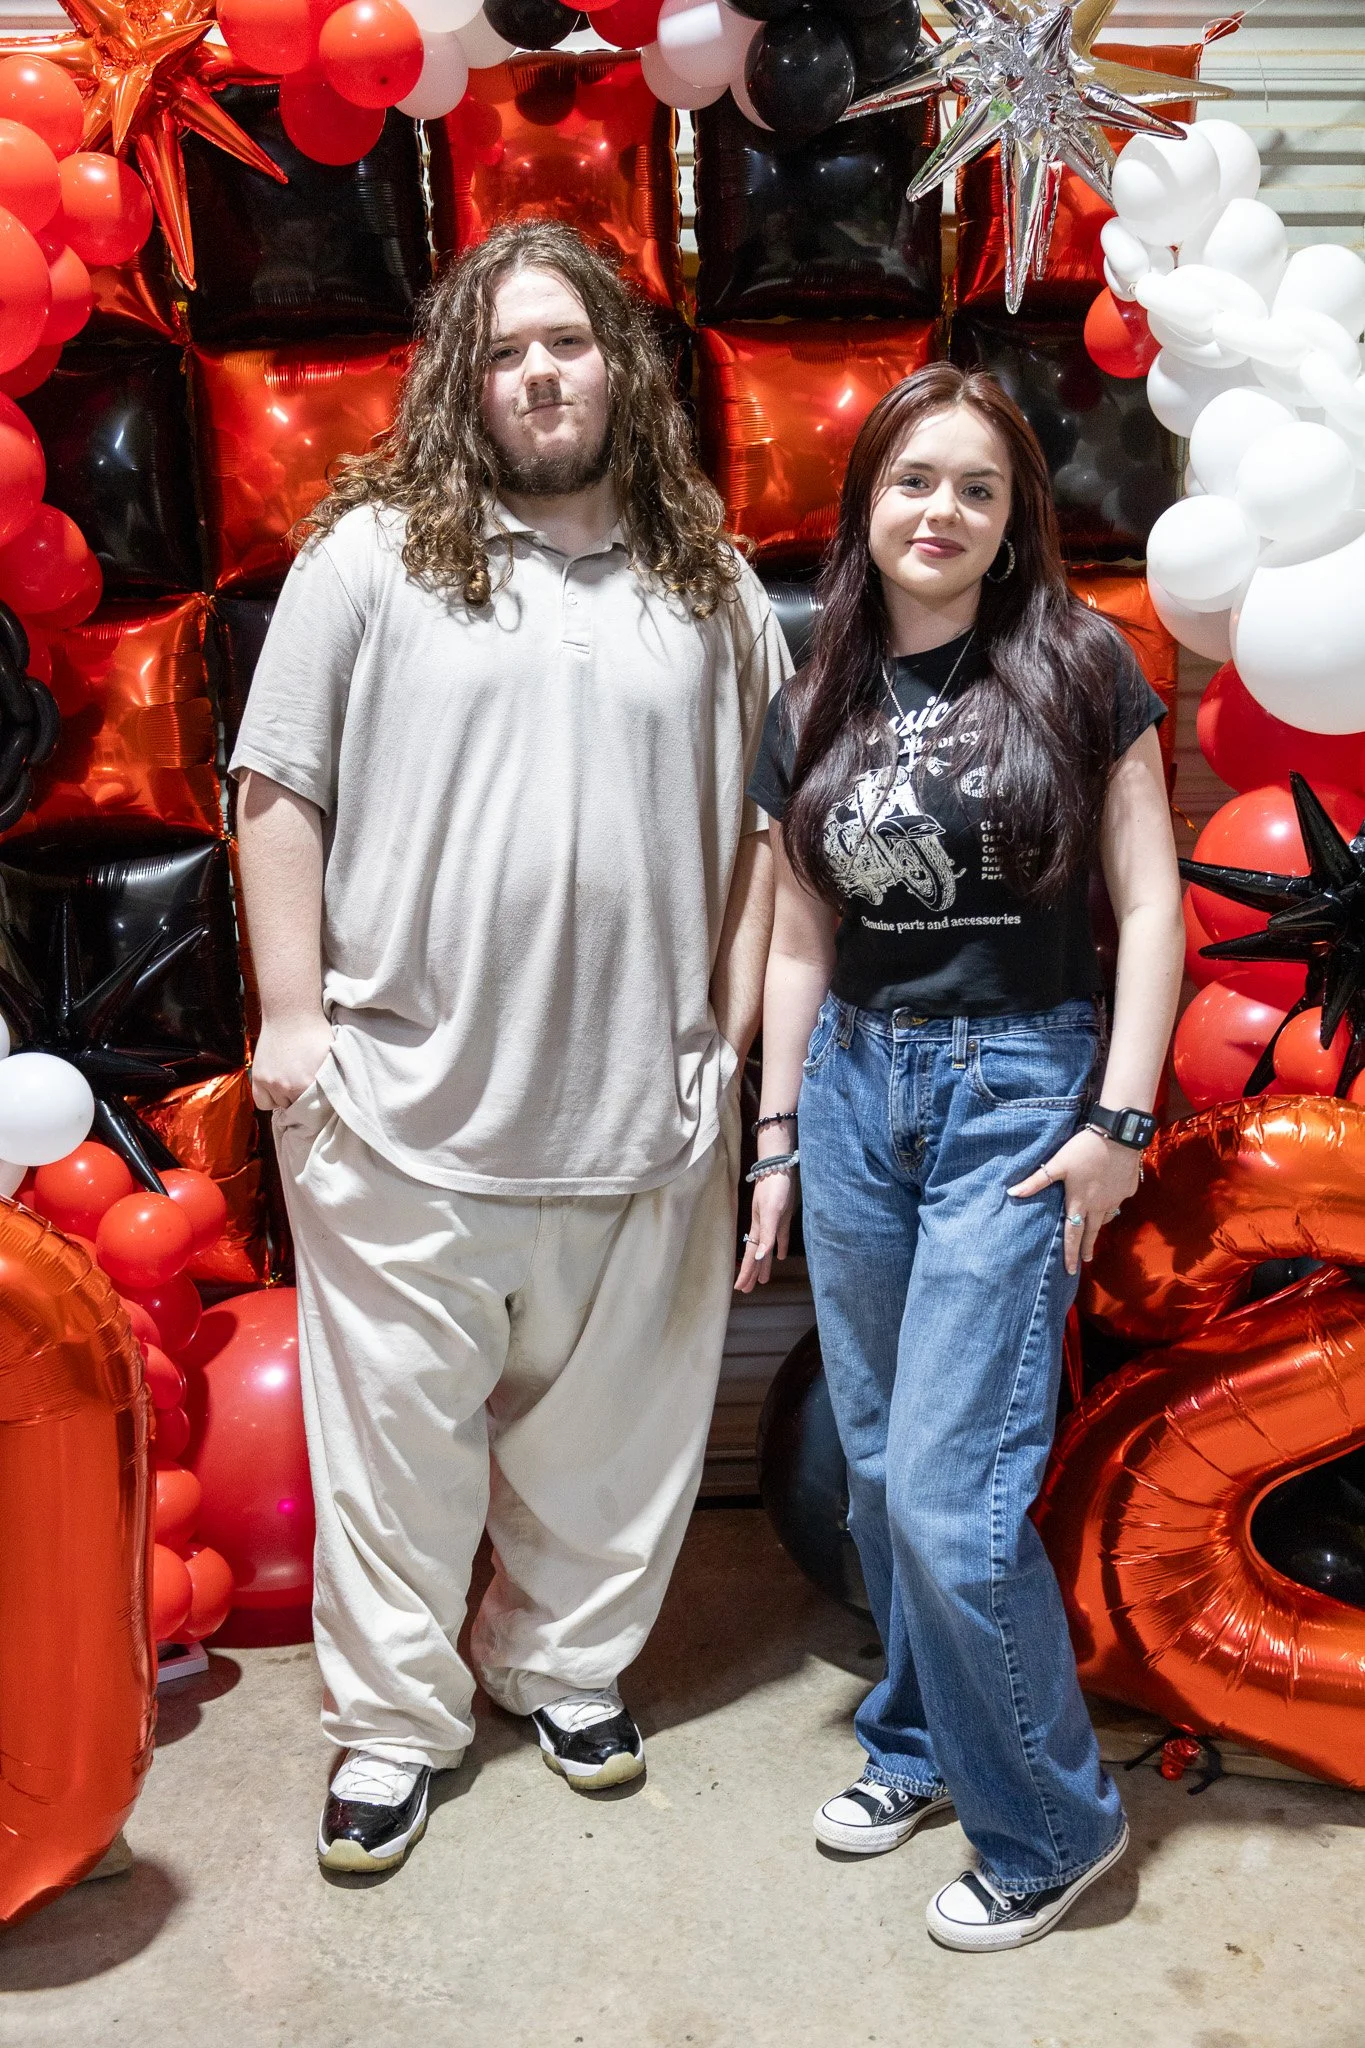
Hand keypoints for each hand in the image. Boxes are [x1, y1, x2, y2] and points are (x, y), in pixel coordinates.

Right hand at [250, 1012, 333, 1111]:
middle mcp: (290, 1087)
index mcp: (311, 1083)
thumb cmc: (315, 1032)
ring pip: (281, 1106)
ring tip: (293, 1085)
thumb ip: (333, 1081)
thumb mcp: (332, 1057)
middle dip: (304, 1103)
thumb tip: (338, 1099)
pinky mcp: (259, 1078)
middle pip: (298, 1110)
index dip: (319, 1108)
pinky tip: (278, 1090)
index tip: (321, 1104)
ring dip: (287, 1099)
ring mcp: (272, 1083)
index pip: (316, 1111)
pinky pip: (263, 1102)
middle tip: (307, 1091)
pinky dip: (270, 1099)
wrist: (290, 1014)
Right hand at [735, 1169, 796, 1291]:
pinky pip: (780, 1237)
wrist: (780, 1168)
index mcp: (758, 1229)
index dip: (746, 1272)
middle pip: (756, 1256)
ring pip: (767, 1249)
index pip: (751, 1256)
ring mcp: (772, 1223)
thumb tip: (759, 1257)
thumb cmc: (774, 1189)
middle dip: (752, 1272)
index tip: (740, 1288)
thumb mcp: (770, 1212)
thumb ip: (766, 1235)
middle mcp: (763, 1228)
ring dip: (764, 1264)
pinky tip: (780, 1256)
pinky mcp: (783, 1217)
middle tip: (748, 1289)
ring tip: (764, 1279)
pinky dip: (780, 1247)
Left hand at [1008, 1126, 1141, 1276]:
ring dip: (1099, 1224)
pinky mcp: (1129, 1189)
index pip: (1073, 1235)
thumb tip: (1012, 1193)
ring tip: (1094, 1227)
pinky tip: (1110, 1193)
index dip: (1071, 1253)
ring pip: (1106, 1217)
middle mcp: (1099, 1206)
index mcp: (1079, 1203)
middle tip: (1086, 1260)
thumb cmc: (1083, 1149)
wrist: (1119, 1136)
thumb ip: (1036, 1181)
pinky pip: (1119, 1200)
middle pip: (1092, 1232)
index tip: (1071, 1270)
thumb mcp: (1057, 1163)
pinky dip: (1112, 1201)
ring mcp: (1116, 1199)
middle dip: (1087, 1248)